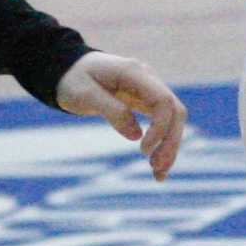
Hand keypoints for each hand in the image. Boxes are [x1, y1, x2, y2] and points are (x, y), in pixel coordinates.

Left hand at [55, 52, 187, 179]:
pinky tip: (157, 165)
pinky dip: (163, 144)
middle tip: (157, 169)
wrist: (70, 71)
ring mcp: (149, 90)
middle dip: (171, 141)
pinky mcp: (146, 102)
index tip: (143, 150)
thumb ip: (110, 111)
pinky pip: (163, 123)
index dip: (160, 127)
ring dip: (170, 146)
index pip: (163, 100)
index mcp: (134, 73)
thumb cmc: (74, 80)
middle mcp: (147, 79)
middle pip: (175, 111)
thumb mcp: (84, 94)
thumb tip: (136, 135)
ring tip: (159, 175)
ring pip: (173, 119)